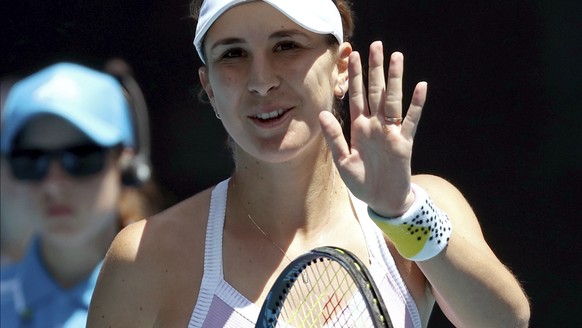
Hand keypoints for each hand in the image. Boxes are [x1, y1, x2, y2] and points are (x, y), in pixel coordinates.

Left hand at [319, 41, 426, 216]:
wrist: (382, 201)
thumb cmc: (361, 182)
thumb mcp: (343, 161)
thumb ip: (334, 137)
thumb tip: (322, 112)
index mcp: (358, 128)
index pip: (356, 96)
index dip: (355, 76)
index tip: (353, 56)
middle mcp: (375, 125)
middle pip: (375, 91)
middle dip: (375, 69)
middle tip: (375, 45)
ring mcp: (390, 131)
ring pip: (393, 99)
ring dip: (395, 79)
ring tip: (397, 57)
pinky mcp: (404, 142)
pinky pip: (411, 120)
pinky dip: (416, 104)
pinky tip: (421, 87)